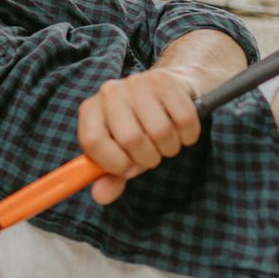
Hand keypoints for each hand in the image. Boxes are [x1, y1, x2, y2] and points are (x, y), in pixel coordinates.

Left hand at [76, 67, 200, 204]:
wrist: (168, 91)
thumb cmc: (140, 127)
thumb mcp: (122, 153)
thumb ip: (110, 177)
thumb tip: (101, 196)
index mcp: (91, 111)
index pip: (93, 142)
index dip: (114, 163)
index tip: (127, 167)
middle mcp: (109, 93)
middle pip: (131, 139)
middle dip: (148, 158)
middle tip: (152, 154)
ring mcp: (137, 83)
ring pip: (160, 132)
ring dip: (169, 148)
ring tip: (166, 142)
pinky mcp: (165, 81)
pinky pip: (185, 121)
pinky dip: (188, 135)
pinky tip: (181, 130)